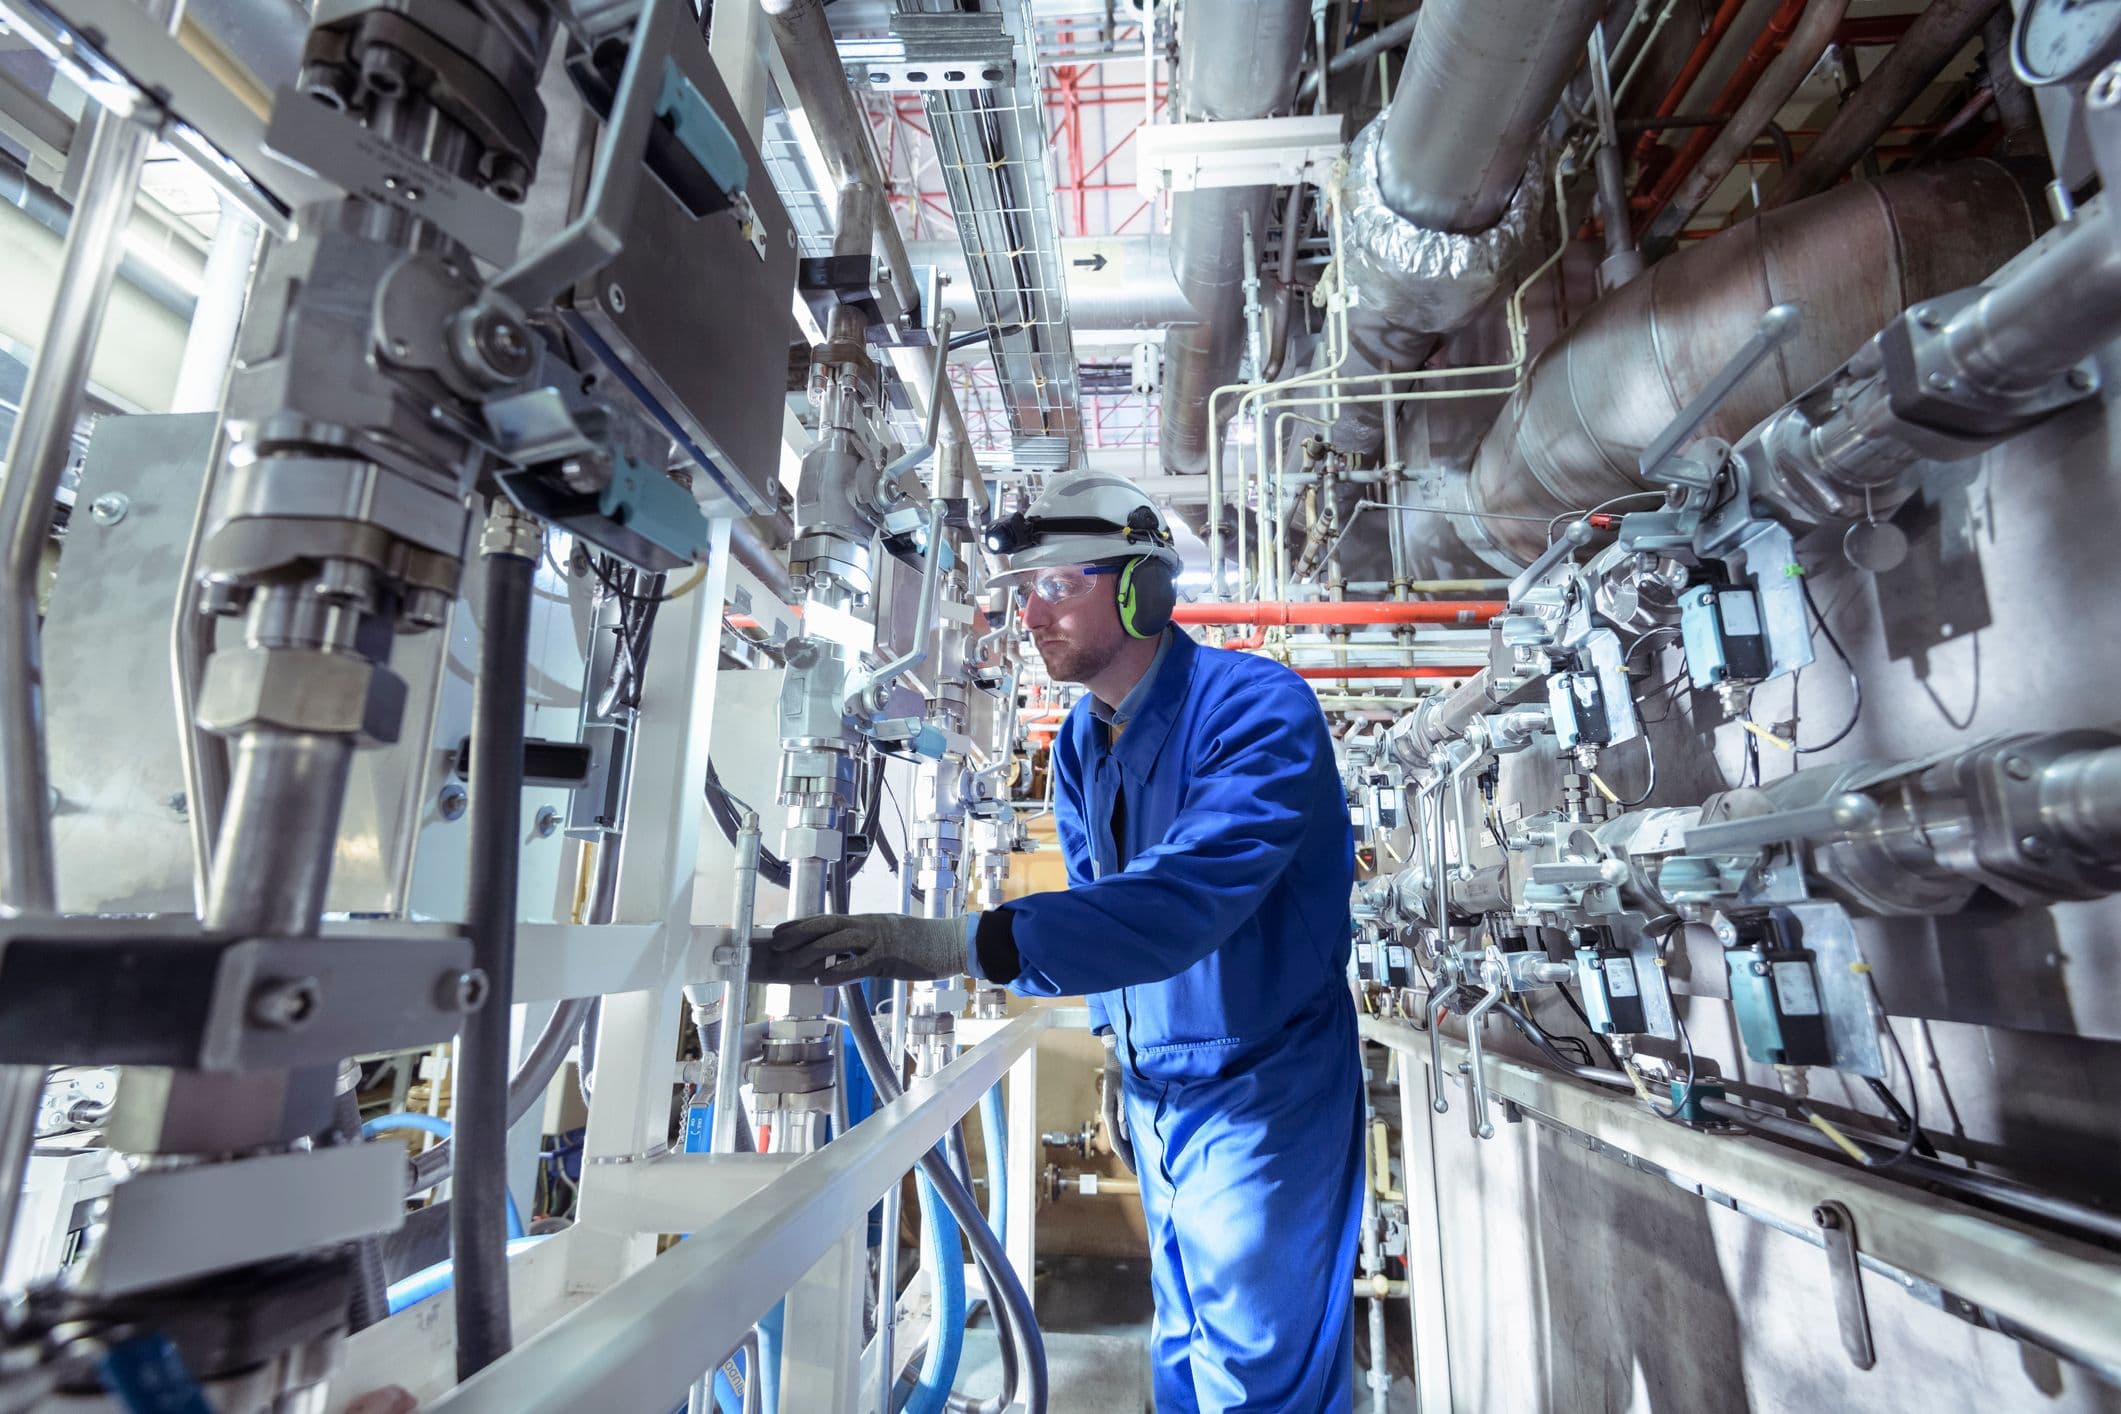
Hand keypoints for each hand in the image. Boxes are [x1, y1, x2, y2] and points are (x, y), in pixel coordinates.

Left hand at [751, 912, 968, 983]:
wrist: (951, 942)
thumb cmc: (923, 943)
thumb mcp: (891, 936)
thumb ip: (868, 943)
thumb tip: (846, 952)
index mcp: (868, 922)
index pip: (829, 919)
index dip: (802, 923)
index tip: (780, 929)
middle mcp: (869, 926)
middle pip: (827, 925)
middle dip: (799, 932)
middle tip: (776, 942)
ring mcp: (879, 941)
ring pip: (839, 941)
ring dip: (812, 951)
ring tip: (792, 961)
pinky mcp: (889, 959)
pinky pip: (859, 965)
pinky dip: (838, 972)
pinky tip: (821, 978)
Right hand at [1099, 1033, 1136, 1175]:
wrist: (1120, 1048)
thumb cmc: (1123, 1067)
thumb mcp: (1123, 1088)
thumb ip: (1124, 1110)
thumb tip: (1126, 1133)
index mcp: (1109, 1112)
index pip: (1117, 1143)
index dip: (1127, 1159)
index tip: (1138, 1173)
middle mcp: (1113, 1114)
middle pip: (1122, 1141)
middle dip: (1132, 1157)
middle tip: (1146, 1172)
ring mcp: (1119, 1109)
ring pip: (1127, 1134)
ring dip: (1136, 1147)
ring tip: (1149, 1160)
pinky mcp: (1126, 1104)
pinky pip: (1131, 1125)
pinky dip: (1138, 1135)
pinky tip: (1148, 1138)